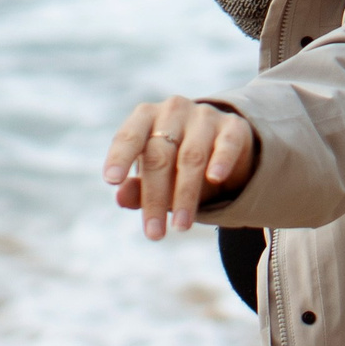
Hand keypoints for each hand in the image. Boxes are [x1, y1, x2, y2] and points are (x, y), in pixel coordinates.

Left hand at [103, 96, 255, 240]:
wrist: (222, 144)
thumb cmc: (176, 161)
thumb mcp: (155, 176)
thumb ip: (138, 187)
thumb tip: (121, 198)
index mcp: (146, 117)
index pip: (129, 136)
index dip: (120, 157)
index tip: (111, 180)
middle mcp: (173, 111)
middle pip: (160, 156)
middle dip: (155, 198)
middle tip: (154, 234)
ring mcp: (204, 117)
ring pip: (191, 157)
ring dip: (185, 194)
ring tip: (181, 226)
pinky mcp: (233, 127)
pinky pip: (226, 144)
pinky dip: (220, 161)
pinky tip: (215, 179)